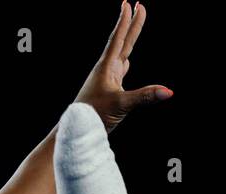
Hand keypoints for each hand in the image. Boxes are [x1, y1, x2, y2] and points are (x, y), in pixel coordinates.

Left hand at [72, 1, 170, 134]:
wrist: (76, 129)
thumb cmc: (92, 116)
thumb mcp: (121, 105)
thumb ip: (144, 96)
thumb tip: (168, 92)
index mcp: (106, 68)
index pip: (118, 39)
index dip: (125, 21)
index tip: (129, 4)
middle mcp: (106, 70)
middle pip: (122, 42)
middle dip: (131, 23)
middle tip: (137, 4)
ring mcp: (106, 80)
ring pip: (122, 54)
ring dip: (129, 39)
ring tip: (135, 25)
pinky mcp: (108, 90)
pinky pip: (120, 70)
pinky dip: (126, 60)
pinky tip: (127, 61)